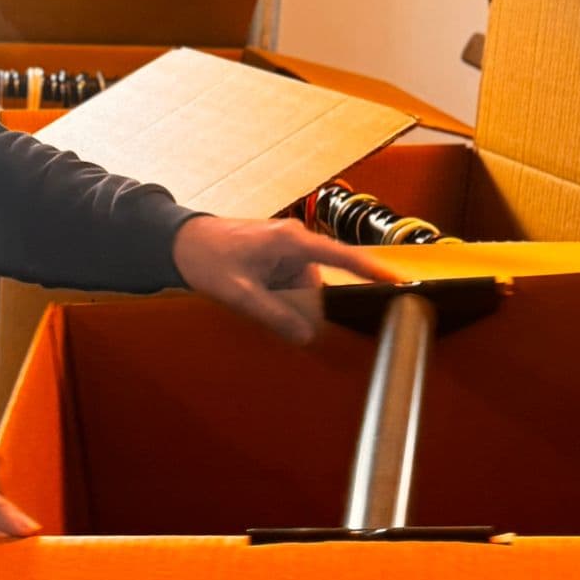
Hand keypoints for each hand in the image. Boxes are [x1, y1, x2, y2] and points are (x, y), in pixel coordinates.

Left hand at [172, 215, 403, 344]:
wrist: (180, 242)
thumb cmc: (208, 257)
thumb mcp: (240, 293)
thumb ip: (275, 315)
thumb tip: (307, 337)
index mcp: (293, 241)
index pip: (343, 257)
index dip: (373, 271)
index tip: (399, 282)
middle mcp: (295, 243)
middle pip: (317, 287)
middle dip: (299, 308)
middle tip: (263, 309)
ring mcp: (286, 251)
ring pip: (303, 292)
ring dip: (285, 305)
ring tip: (251, 298)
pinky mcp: (278, 259)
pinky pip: (290, 288)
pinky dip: (278, 300)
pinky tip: (255, 299)